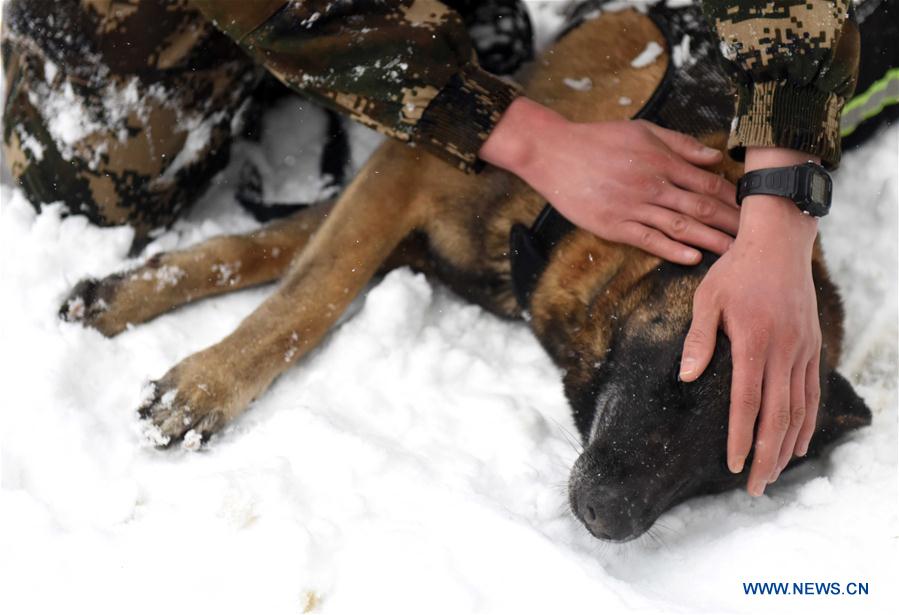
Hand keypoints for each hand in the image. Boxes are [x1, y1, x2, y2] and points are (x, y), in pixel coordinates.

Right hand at [479, 98, 738, 263]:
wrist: (555, 153)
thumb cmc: (598, 139)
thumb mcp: (643, 130)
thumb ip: (680, 144)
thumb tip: (714, 157)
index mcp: (662, 161)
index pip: (708, 183)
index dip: (732, 198)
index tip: (752, 209)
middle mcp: (652, 185)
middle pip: (701, 207)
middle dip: (730, 223)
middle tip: (755, 238)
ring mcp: (633, 207)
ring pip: (680, 226)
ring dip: (709, 240)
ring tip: (733, 253)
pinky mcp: (613, 225)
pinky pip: (648, 240)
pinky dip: (672, 249)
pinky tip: (692, 258)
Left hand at [679, 147, 822, 495]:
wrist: (779, 242)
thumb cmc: (735, 270)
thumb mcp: (707, 299)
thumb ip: (698, 340)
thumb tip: (686, 377)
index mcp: (754, 342)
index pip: (747, 402)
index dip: (740, 438)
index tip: (732, 466)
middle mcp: (784, 352)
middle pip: (777, 417)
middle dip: (765, 456)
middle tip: (754, 489)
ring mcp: (803, 350)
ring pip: (800, 409)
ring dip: (789, 446)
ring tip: (775, 475)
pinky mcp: (812, 346)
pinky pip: (812, 392)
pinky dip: (808, 421)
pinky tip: (800, 442)